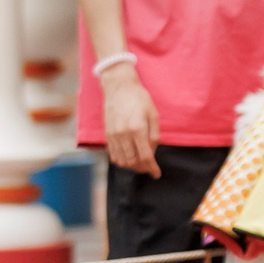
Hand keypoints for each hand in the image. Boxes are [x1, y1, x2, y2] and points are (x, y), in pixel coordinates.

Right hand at [99, 60, 159, 176]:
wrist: (119, 88)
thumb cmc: (140, 99)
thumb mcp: (153, 115)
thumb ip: (154, 135)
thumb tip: (152, 152)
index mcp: (137, 129)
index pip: (145, 156)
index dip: (152, 168)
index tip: (157, 174)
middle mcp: (123, 134)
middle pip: (132, 161)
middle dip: (143, 168)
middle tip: (150, 168)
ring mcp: (112, 135)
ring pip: (121, 160)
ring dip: (132, 166)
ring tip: (141, 165)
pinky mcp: (106, 135)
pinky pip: (113, 154)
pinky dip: (121, 161)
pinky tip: (129, 159)